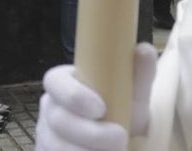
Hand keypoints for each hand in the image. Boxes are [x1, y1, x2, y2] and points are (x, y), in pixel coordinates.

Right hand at [35, 43, 157, 150]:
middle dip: (90, 133)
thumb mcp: (132, 94)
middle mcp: (50, 109)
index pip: (54, 82)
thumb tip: (144, 50)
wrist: (118, 140)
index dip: (73, 95)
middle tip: (120, 139)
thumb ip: (138, 74)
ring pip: (57, 146)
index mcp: (64, 84)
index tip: (101, 108)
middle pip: (59, 120)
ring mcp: (47, 136)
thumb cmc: (121, 111)